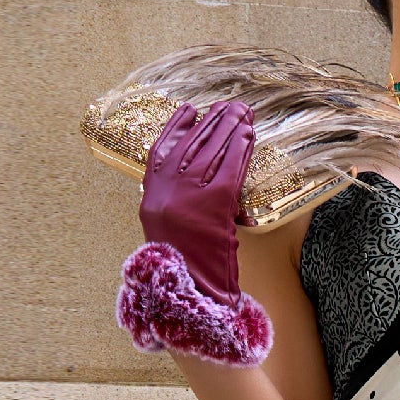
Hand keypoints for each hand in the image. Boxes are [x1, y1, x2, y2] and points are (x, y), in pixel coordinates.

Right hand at [139, 100, 254, 301]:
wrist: (189, 293)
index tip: (190, 110)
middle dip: (212, 122)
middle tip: (229, 106)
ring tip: (242, 113)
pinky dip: (239, 151)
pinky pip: (229, 169)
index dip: (177, 127)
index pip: (163, 149)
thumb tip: (191, 178)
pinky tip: (248, 136)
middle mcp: (166, 191)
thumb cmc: (184, 267)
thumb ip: (176, 201)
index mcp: (151, 195)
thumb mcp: (170, 229)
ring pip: (212, 152)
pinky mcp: (213, 205)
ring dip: (229, 129)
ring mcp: (188, 197)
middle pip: (192, 145)